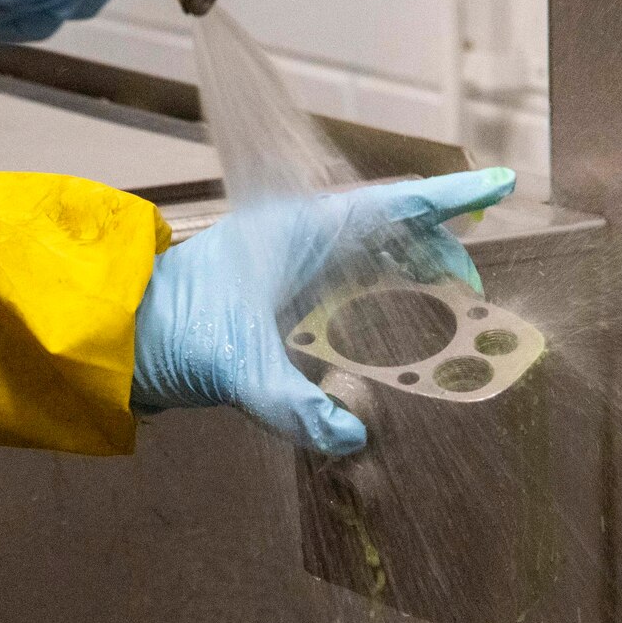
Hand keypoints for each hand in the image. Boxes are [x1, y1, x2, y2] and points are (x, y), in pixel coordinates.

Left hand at [131, 168, 517, 455]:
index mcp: (300, 230)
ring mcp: (294, 266)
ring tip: (455, 307)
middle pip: (393, 232)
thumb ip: (293, 404)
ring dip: (416, 278)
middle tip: (476, 293)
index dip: (450, 198)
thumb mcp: (235, 366)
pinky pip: (352, 289)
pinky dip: (386, 303)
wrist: (121, 335)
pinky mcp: (284, 295)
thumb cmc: (172, 329)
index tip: (500, 186)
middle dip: (442, 253)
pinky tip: (402, 330)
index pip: (392, 205)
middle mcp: (303, 239)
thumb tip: (350, 436)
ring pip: (375, 260)